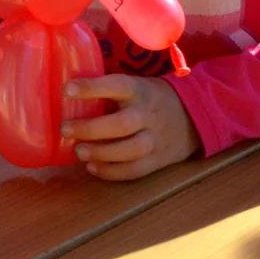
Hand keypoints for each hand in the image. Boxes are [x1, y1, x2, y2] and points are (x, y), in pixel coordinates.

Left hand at [63, 74, 199, 180]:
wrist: (194, 117)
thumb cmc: (150, 98)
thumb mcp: (136, 85)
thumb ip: (109, 91)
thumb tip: (66, 94)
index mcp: (139, 90)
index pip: (116, 85)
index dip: (91, 88)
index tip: (66, 90)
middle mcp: (148, 114)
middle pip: (121, 124)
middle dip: (91, 128)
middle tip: (65, 129)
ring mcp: (155, 139)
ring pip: (130, 150)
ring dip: (101, 153)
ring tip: (79, 152)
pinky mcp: (159, 160)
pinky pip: (135, 170)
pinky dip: (112, 172)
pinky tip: (92, 168)